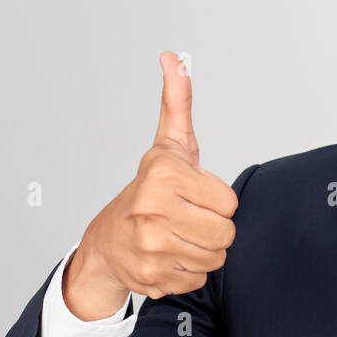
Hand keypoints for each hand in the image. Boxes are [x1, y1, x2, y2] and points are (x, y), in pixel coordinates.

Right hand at [63, 52, 239, 320]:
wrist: (106, 239)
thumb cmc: (149, 188)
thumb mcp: (168, 144)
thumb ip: (177, 101)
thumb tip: (174, 58)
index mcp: (163, 175)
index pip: (230, 203)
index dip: (217, 200)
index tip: (194, 195)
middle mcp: (152, 210)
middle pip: (226, 232)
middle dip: (214, 227)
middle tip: (190, 219)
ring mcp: (149, 247)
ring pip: (216, 257)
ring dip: (204, 250)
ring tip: (180, 236)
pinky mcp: (151, 278)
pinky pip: (199, 278)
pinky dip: (189, 271)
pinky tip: (170, 256)